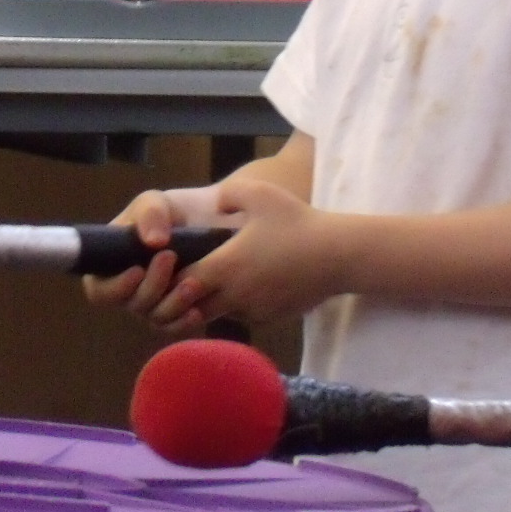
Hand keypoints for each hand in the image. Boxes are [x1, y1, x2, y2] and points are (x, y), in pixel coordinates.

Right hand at [81, 184, 228, 332]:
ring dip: (173, 303)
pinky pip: (176, 328)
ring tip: (193, 282)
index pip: (99, 291)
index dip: (115, 288)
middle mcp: (128, 291)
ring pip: (155, 317)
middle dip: (152, 285)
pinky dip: (185, 323)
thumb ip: (150, 214)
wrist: (204, 223)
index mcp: (110, 267)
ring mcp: (152, 305)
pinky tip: (198, 311)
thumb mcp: (154, 203)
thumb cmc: (168, 213)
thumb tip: (154, 241)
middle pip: (132, 304)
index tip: (137, 270)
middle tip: (170, 257)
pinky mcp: (175, 314)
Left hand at [139, 177, 346, 329]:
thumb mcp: (258, 193)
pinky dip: (238, 305)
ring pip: (218, 313)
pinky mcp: (270, 318)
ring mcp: (252, 310)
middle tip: (192, 274)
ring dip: (212, 301)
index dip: (173, 275)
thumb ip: (228, 194)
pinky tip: (249, 285)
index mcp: (224, 266)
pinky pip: (243, 316)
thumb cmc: (296, 222)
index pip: (182, 281)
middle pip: (193, 306)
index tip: (176, 262)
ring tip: (220, 278)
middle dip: (187, 295)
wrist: (337, 255)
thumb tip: (214, 203)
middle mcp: (233, 294)